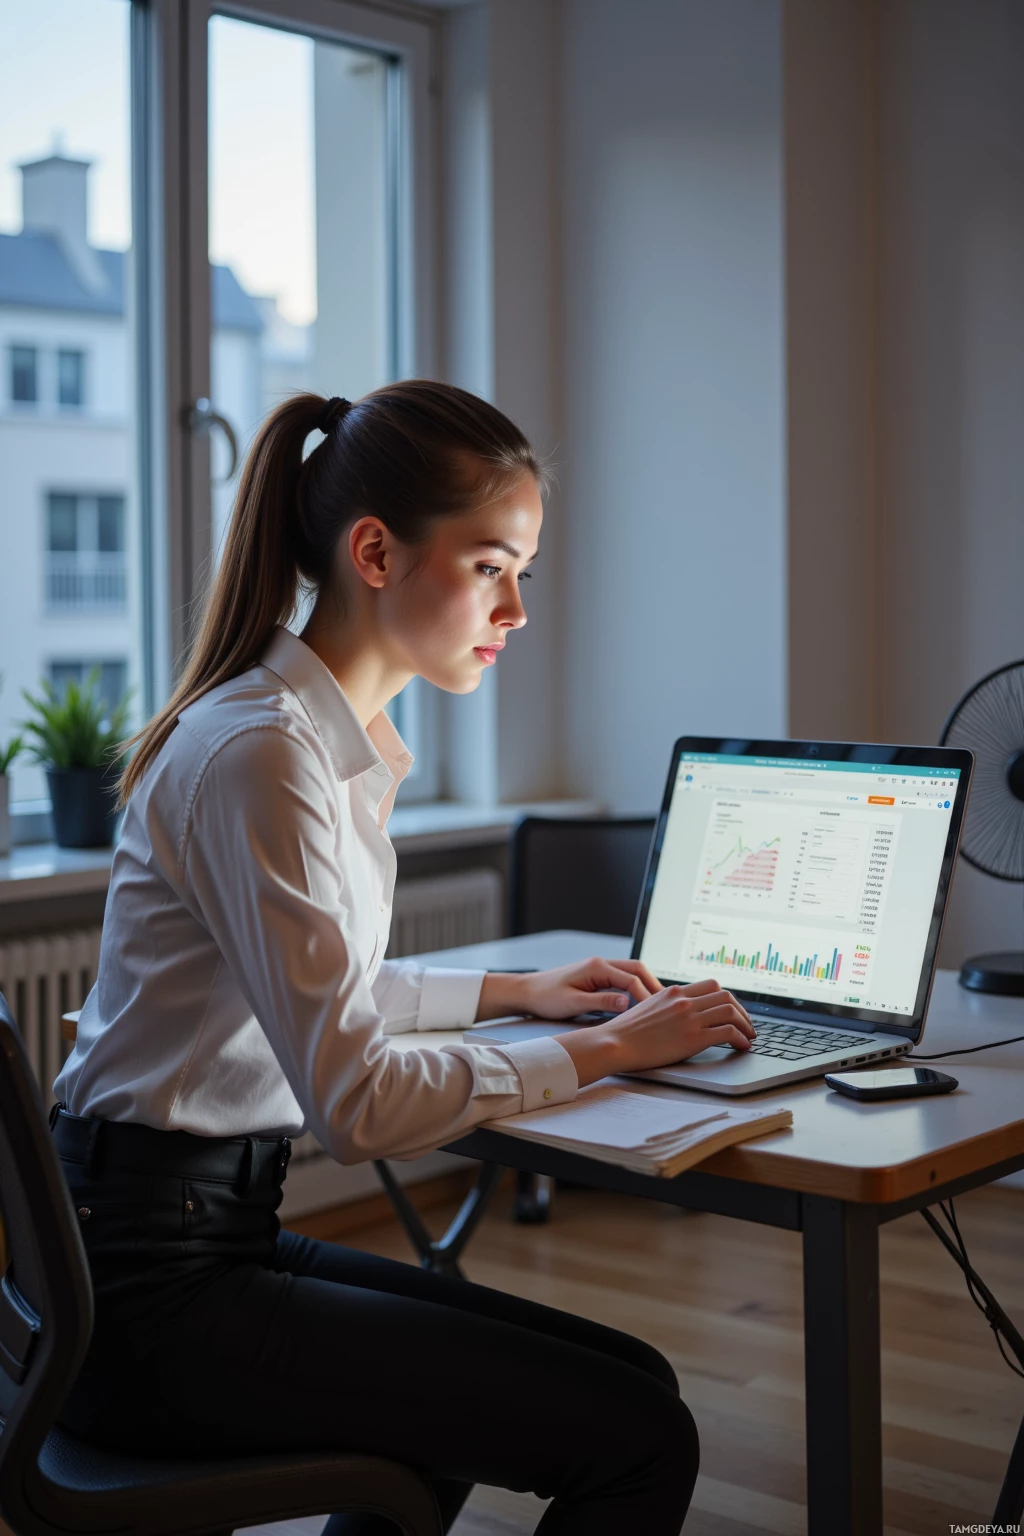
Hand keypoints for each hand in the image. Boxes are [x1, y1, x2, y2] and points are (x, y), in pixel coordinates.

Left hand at [517, 956, 663, 1018]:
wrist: (528, 991)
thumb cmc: (546, 997)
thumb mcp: (573, 1003)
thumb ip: (601, 1002)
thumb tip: (626, 1003)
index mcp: (596, 967)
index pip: (631, 979)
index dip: (645, 996)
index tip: (655, 1012)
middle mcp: (601, 964)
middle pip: (637, 969)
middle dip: (652, 986)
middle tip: (666, 1005)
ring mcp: (599, 968)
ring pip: (631, 972)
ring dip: (645, 986)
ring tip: (657, 1005)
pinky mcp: (597, 976)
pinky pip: (622, 978)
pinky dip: (634, 988)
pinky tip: (639, 1003)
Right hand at [553, 977, 755, 1088]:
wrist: (614, 1043)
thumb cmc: (625, 1032)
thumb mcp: (647, 1008)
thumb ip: (666, 1006)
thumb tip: (680, 1013)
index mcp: (673, 992)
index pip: (711, 986)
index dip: (728, 999)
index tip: (732, 1011)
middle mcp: (683, 1001)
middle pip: (726, 996)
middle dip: (742, 1011)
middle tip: (746, 1025)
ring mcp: (689, 1018)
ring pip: (731, 1011)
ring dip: (745, 1025)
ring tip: (748, 1037)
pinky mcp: (693, 1037)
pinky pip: (728, 1032)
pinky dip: (741, 1039)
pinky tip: (742, 1046)